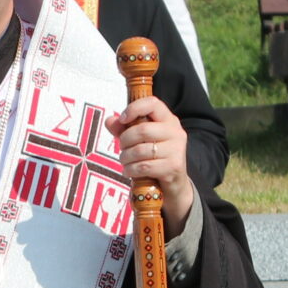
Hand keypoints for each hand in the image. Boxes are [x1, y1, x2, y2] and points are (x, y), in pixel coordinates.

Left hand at [112, 94, 195, 233]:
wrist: (173, 184)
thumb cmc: (154, 158)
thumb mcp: (138, 141)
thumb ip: (123, 129)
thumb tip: (110, 121)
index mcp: (168, 120)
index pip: (152, 103)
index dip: (134, 108)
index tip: (123, 119)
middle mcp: (175, 132)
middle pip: (142, 130)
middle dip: (125, 140)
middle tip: (122, 148)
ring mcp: (176, 150)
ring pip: (141, 150)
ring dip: (126, 157)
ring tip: (125, 161)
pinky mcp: (173, 167)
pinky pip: (144, 166)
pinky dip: (131, 169)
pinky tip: (129, 171)